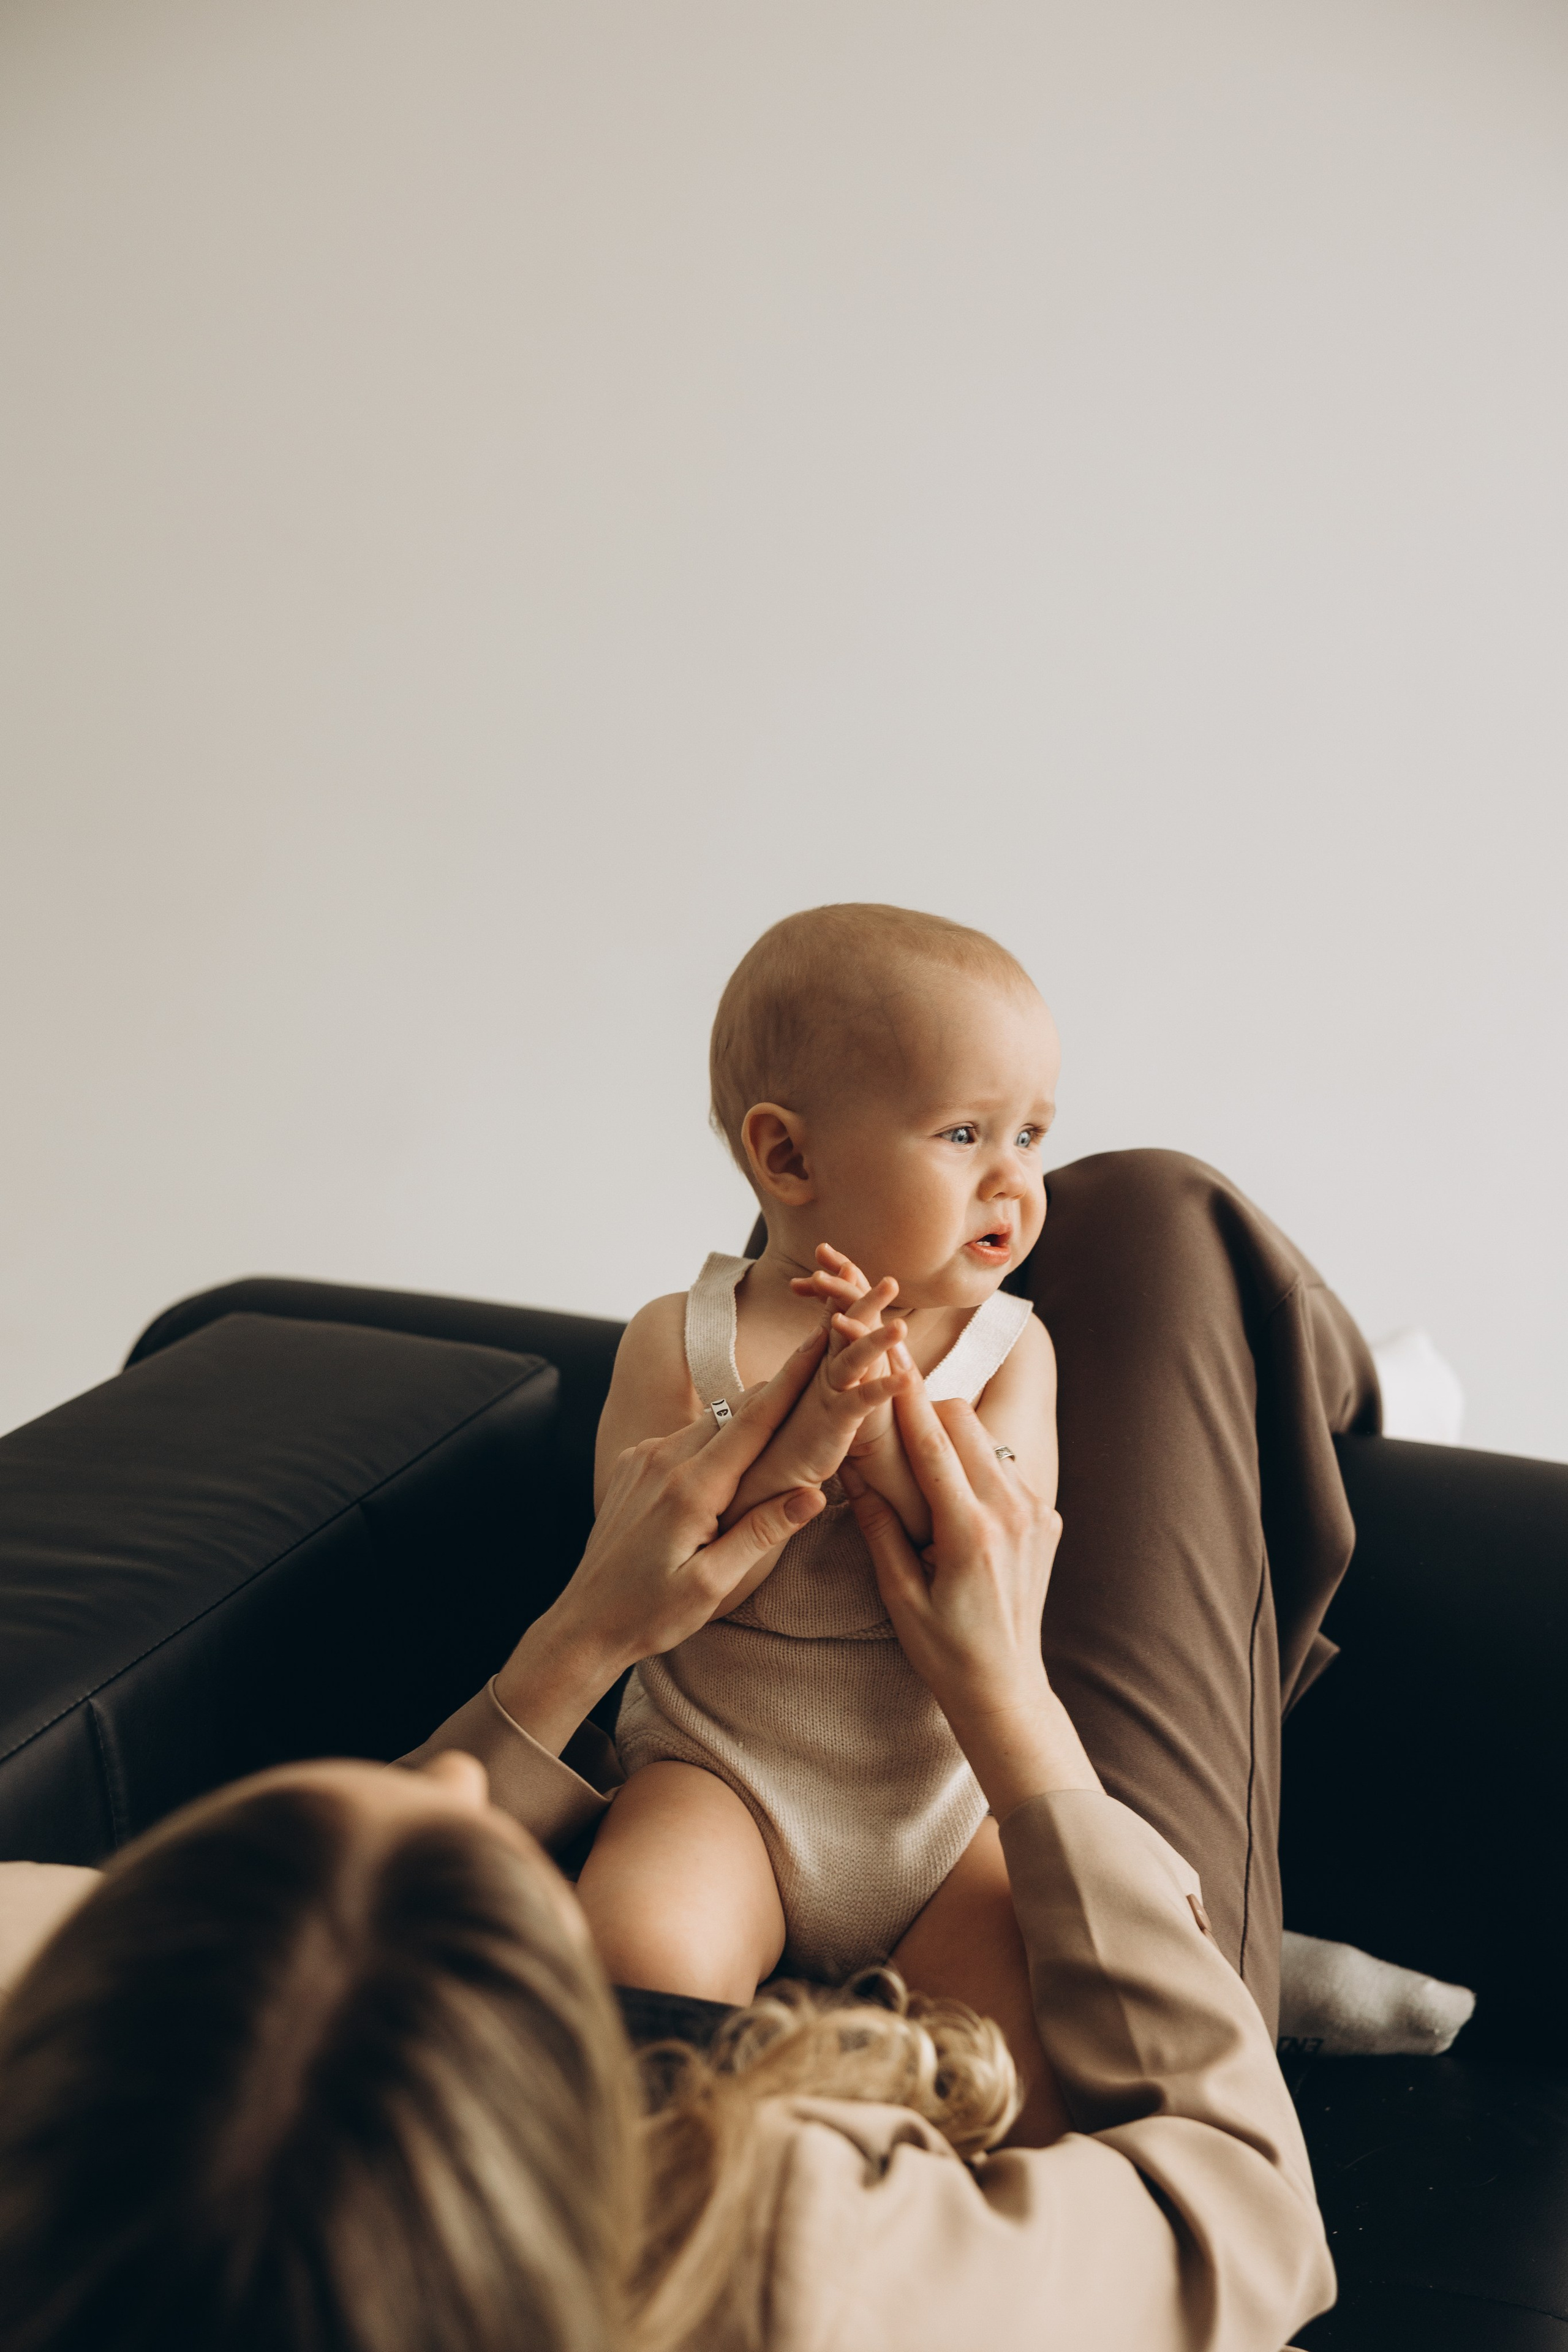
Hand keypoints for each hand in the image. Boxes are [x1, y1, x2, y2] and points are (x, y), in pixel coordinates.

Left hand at [494, 1332, 829, 1752]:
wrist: (584, 1623)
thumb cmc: (651, 1614)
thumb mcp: (712, 1585)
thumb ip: (761, 1533)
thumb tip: (814, 1493)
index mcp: (690, 1489)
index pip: (753, 1422)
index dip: (791, 1380)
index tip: (818, 1341)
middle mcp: (663, 1461)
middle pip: (734, 1411)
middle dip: (777, 1388)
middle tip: (818, 1361)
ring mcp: (642, 1460)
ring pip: (707, 1422)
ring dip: (745, 1413)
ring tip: (784, 1403)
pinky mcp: (631, 1466)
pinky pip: (681, 1438)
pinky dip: (712, 1435)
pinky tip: (731, 1450)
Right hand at [790, 1241, 904, 1454]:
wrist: (770, 1467)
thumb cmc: (790, 1428)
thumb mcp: (807, 1386)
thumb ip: (814, 1356)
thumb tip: (821, 1329)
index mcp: (819, 1360)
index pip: (832, 1316)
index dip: (841, 1290)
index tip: (847, 1264)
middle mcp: (821, 1369)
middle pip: (843, 1326)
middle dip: (863, 1299)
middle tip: (889, 1280)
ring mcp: (829, 1392)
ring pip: (853, 1357)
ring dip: (877, 1339)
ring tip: (902, 1324)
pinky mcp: (836, 1419)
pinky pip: (863, 1400)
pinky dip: (885, 1388)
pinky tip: (908, 1378)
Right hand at [840, 1380, 1098, 1818]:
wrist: (1005, 1687)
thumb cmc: (944, 1651)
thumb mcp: (899, 1597)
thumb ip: (879, 1529)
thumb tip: (853, 1471)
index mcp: (970, 1532)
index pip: (932, 1442)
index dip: (904, 1394)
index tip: (885, 1354)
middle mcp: (1011, 1512)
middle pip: (962, 1422)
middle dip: (924, 1410)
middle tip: (889, 1413)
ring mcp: (1035, 1512)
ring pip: (985, 1440)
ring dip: (950, 1438)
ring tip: (918, 1459)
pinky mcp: (1047, 1518)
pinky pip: (1005, 1468)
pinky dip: (975, 1467)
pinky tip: (952, 1497)